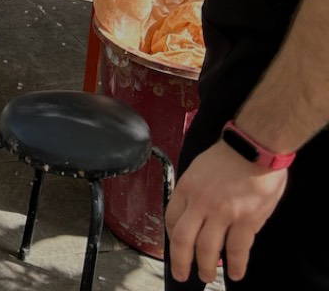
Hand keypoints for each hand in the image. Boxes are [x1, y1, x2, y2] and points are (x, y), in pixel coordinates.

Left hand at [166, 141, 287, 282]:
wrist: (254, 148)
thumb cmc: (228, 156)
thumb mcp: (198, 169)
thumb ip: (194, 191)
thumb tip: (192, 211)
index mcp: (186, 189)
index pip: (171, 219)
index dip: (171, 238)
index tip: (176, 247)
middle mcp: (200, 203)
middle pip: (183, 239)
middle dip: (181, 261)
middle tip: (183, 275)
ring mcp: (223, 213)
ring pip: (208, 249)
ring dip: (206, 267)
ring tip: (207, 277)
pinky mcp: (246, 220)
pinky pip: (237, 249)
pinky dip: (235, 264)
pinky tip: (235, 274)